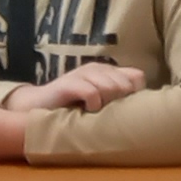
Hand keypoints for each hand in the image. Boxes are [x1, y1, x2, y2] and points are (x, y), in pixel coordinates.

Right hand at [19, 61, 146, 113]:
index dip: (135, 94)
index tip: (124, 108)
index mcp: (107, 71)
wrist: (37, 107)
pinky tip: (86, 110)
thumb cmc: (72, 106)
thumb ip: (117, 99)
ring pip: (111, 88)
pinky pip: (92, 93)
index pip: (137, 77)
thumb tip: (142, 108)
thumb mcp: (99, 102)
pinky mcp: (69, 83)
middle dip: (119, 102)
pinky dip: (93, 105)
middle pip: (126, 85)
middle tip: (104, 111)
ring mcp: (82, 74)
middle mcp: (97, 69)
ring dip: (106, 104)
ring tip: (94, 111)